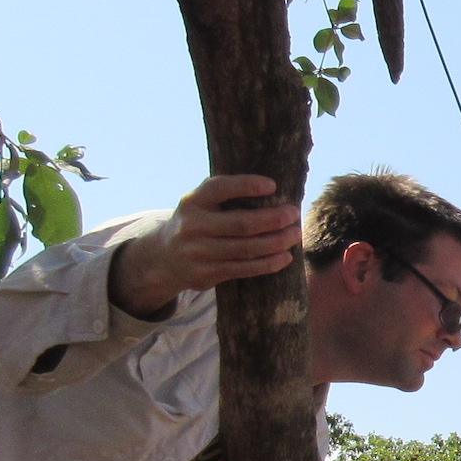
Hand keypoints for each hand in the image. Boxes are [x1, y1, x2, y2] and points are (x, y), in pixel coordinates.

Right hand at [109, 174, 301, 317]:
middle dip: (273, 219)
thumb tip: (275, 190)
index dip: (247, 185)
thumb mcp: (201, 202)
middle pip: (241, 224)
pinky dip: (268, 263)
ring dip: (277, 242)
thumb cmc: (198, 221)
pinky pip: (244, 269)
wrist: (165, 256)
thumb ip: (227, 194)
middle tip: (294, 214)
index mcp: (192, 201)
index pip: (220, 188)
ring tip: (295, 235)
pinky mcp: (205, 275)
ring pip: (246, 249)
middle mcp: (192, 226)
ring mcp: (198, 253)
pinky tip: (285, 256)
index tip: (273, 185)